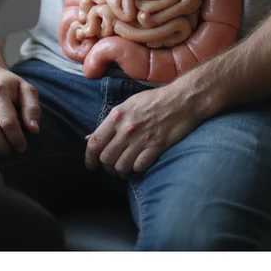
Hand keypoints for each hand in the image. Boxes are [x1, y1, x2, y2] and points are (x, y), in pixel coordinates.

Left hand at [85, 84, 200, 176]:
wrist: (181, 100)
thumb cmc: (154, 100)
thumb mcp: (127, 105)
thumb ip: (109, 123)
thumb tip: (90, 138)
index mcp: (117, 116)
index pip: (95, 142)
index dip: (89, 158)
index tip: (91, 166)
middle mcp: (126, 129)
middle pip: (106, 158)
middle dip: (106, 166)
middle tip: (111, 167)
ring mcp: (141, 139)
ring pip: (121, 166)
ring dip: (121, 170)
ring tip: (124, 168)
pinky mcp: (156, 147)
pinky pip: (138, 167)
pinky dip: (136, 169)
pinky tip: (138, 165)